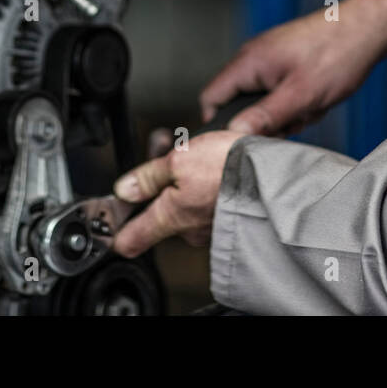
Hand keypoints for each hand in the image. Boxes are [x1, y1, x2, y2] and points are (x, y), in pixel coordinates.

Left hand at [110, 130, 242, 256]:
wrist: (276, 173)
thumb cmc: (231, 167)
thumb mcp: (179, 159)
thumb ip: (148, 176)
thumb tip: (124, 190)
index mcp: (170, 216)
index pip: (131, 239)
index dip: (117, 232)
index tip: (110, 228)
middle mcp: (189, 230)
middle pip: (161, 211)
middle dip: (160, 183)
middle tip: (165, 151)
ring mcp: (211, 227)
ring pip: (186, 203)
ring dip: (184, 178)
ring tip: (194, 148)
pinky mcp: (229, 218)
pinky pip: (207, 202)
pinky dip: (205, 183)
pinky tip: (214, 162)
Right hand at [199, 0, 386, 136]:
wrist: (368, 27)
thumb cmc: (336, 53)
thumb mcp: (301, 95)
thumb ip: (265, 117)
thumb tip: (233, 135)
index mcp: (247, 62)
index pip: (210, 98)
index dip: (218, 124)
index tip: (241, 141)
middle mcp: (253, 58)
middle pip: (239, 104)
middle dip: (266, 121)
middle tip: (294, 121)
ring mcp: (270, 58)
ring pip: (264, 101)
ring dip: (287, 112)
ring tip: (312, 107)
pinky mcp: (287, 61)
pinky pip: (281, 91)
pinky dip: (298, 101)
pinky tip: (318, 98)